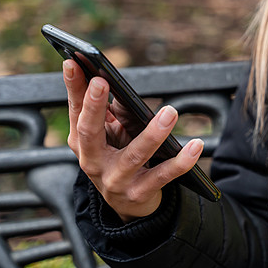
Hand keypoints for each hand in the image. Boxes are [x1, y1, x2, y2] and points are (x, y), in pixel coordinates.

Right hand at [63, 59, 203, 221]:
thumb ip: (113, 110)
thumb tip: (118, 87)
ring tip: (171, 112)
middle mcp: (93, 161)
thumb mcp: (113, 134)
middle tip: (102, 81)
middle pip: (90, 132)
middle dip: (94, 106)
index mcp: (83, 142)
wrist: (129, 205)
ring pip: (134, 155)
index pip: (76, 111)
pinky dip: (181, 161)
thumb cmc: (120, 156)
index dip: (73, 87)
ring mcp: (115, 180)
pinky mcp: (139, 193)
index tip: (72, 62)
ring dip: (153, 132)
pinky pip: (163, 176)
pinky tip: (195, 145)